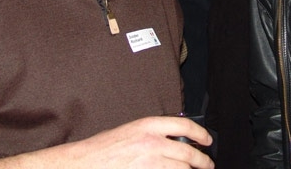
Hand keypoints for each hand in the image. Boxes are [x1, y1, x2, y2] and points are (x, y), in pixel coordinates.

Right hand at [0, 116, 214, 168]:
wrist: (81, 163)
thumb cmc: (101, 150)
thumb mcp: (129, 132)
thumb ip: (151, 134)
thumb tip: (172, 142)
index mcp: (147, 126)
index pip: (184, 126)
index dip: (201, 134)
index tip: (207, 141)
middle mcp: (151, 143)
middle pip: (188, 153)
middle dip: (202, 161)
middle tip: (208, 165)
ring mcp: (149, 162)